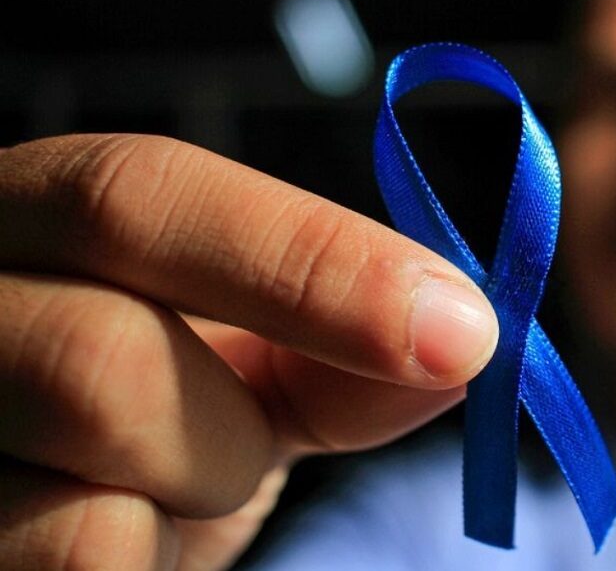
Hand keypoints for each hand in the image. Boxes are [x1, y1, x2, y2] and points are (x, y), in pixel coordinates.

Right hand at [0, 134, 497, 569]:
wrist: (44, 513)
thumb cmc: (148, 422)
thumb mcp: (235, 368)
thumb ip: (328, 349)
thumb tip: (458, 336)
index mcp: (29, 221)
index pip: (136, 195)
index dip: (310, 259)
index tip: (458, 329)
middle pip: (101, 353)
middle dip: (231, 425)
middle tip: (262, 448)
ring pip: (83, 490)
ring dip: (187, 493)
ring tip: (161, 490)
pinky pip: (69, 563)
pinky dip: (138, 556)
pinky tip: (125, 534)